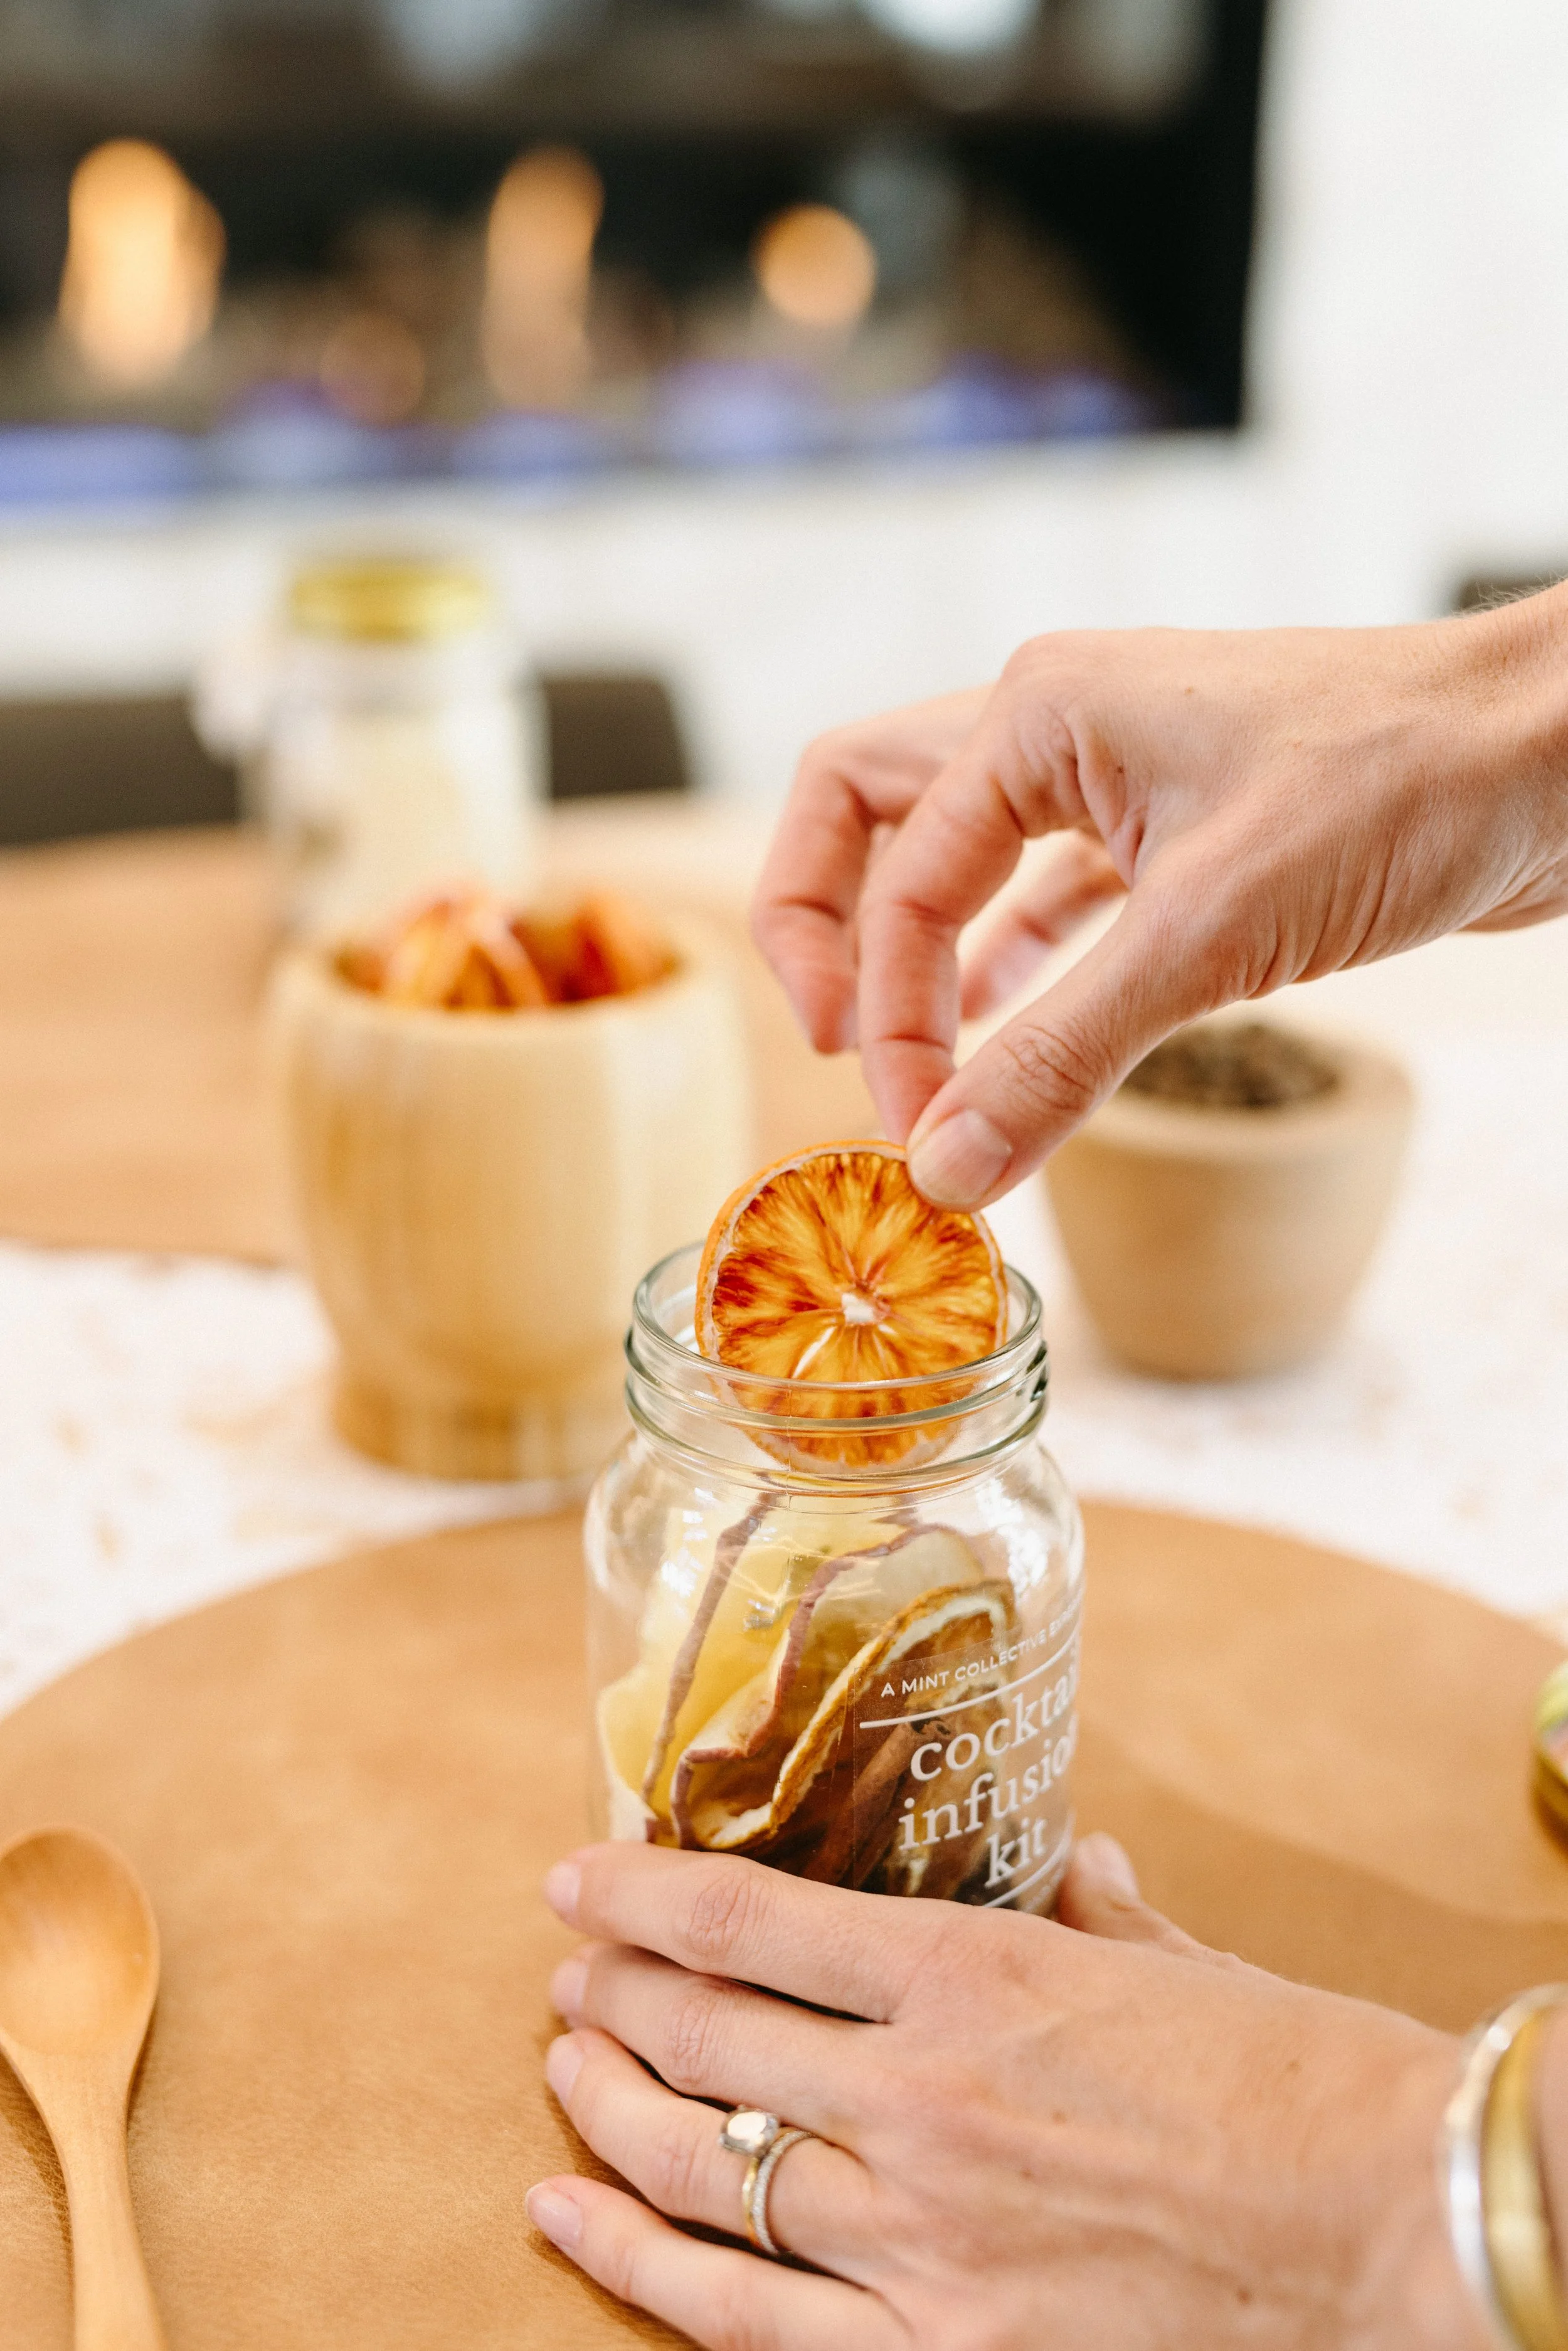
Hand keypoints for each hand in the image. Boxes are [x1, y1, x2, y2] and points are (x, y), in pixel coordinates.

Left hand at [528, 1838, 1485, 2350]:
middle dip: (612, 1994)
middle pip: (703, 2036)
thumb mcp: (1189, 1970)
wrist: (1407, 2234)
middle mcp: (921, 2098)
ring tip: (559, 2067)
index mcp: (979, 1976)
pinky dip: (631, 2257)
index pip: (753, 1920)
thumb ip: (1106, 1915)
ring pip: (699, 2164)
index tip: (579, 1878)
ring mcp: (920, 2237)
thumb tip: (1082, 1864)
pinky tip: (562, 2211)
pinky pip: (736, 2313)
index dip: (642, 1895)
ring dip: (605, 2106)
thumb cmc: (1309, 2086)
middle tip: (570, 1972)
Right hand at [752, 599, 1567, 1205]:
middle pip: (870, 815)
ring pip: (956, 857)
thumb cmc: (1397, 788)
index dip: (888, 1017)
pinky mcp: (1176, 829)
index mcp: (1036, 714)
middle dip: (836, 932)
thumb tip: (946, 1172)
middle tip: (843, 1048)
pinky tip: (1007, 1033)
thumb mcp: (1208, 938)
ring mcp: (1114, 772)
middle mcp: (1055, 726)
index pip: (893, 877)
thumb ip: (1060, 1057)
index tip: (918, 1131)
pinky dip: (1013, 965)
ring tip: (918, 1070)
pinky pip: (1048, 893)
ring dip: (924, 958)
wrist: (1549, 753)